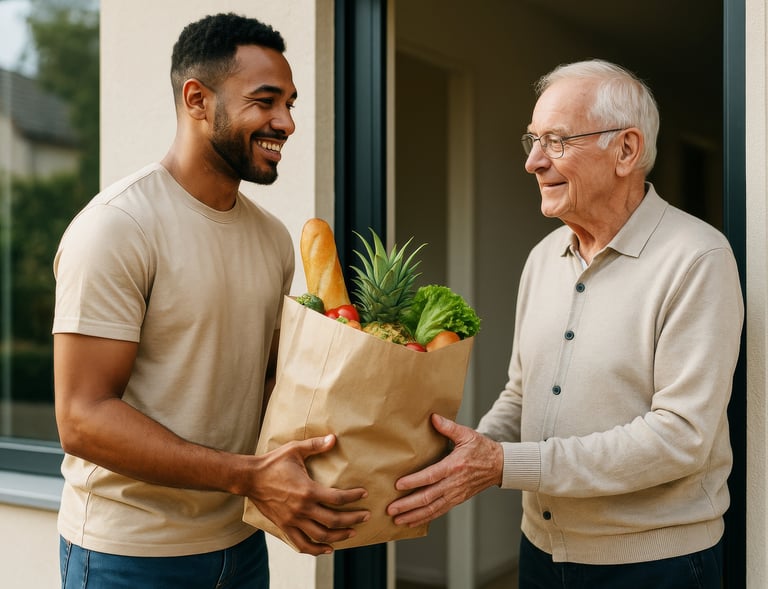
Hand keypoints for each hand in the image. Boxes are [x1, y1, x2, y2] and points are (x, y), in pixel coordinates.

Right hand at [248, 434, 368, 554]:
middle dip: (353, 519)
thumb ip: (316, 445)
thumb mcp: (295, 449)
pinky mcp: (284, 527)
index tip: (364, 494)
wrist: (250, 478)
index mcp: (308, 490)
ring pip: (321, 535)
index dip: (354, 497)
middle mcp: (302, 509)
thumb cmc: (273, 463)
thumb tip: (334, 438)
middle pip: (333, 520)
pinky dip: (316, 549)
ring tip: (352, 532)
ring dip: (339, 536)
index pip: (337, 498)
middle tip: (365, 517)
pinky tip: (327, 549)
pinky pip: (302, 544)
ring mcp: (293, 520)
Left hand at [386, 414, 502, 527]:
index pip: (431, 476)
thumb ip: (448, 427)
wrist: (499, 466)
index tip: (399, 485)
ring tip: (397, 520)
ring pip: (432, 508)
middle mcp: (454, 483)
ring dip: (414, 515)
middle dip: (408, 504)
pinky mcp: (457, 500)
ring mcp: (456, 494)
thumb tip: (433, 417)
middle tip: (391, 509)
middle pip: (428, 497)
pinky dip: (425, 518)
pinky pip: (439, 511)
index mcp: (454, 466)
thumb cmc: (482, 449)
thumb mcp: (467, 434)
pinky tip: (412, 521)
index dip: (414, 482)